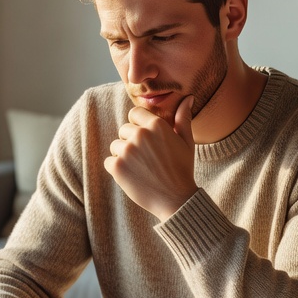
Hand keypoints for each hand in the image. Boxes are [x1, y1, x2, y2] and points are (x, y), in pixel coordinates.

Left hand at [104, 96, 198, 220]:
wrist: (176, 199)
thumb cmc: (182, 170)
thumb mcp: (186, 142)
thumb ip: (184, 118)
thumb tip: (189, 98)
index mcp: (156, 125)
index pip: (134, 113)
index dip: (139, 125)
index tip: (146, 140)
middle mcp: (140, 134)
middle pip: (124, 130)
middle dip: (132, 142)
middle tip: (148, 160)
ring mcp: (127, 150)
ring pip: (116, 146)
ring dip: (124, 156)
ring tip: (142, 169)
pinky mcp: (117, 166)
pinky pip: (109, 161)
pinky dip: (118, 169)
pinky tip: (134, 176)